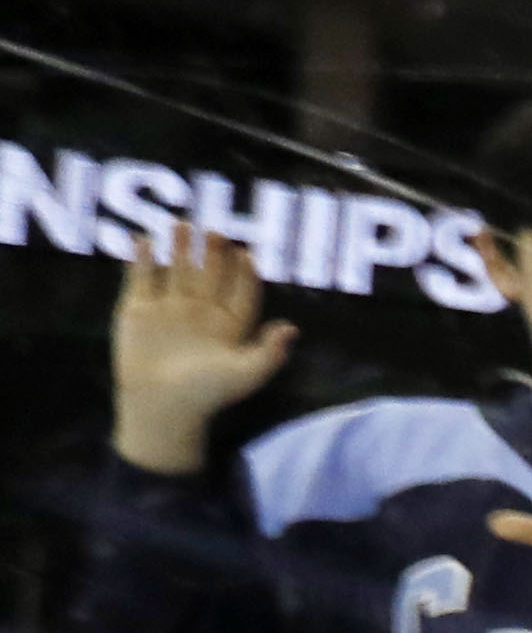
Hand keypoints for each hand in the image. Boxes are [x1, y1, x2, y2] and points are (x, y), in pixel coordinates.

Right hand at [111, 227, 296, 472]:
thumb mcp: (245, 375)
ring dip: (181, 248)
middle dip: (214, 254)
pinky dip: (143, 260)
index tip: (247, 255)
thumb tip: (292, 328)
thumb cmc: (207, 395)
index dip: (244, 274)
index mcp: (229, 326)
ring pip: (178, 270)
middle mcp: (201, 313)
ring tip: (182, 224)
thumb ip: (270, 352)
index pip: (241, 292)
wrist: (160, 407)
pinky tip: (147, 241)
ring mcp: (169, 309)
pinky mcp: (138, 310)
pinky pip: (142, 278)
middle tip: (216, 232)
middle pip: (210, 275)